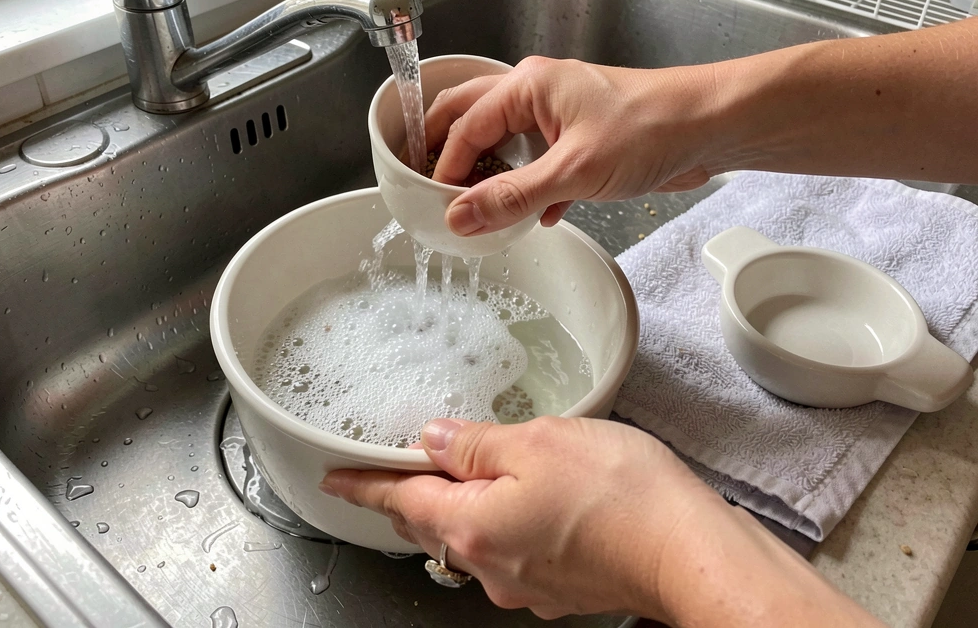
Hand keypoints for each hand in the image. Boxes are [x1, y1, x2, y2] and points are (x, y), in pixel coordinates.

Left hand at [321, 416, 725, 620]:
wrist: (689, 552)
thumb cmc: (620, 495)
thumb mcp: (538, 442)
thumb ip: (477, 443)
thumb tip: (435, 440)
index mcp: (472, 526)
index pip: (399, 500)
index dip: (363, 485)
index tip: (335, 479)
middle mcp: (491, 565)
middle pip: (431, 523)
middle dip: (409, 494)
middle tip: (396, 465)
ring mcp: (526, 582)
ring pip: (473, 537)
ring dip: (462, 505)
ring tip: (468, 469)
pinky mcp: (560, 585)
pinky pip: (512, 548)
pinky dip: (503, 520)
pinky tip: (525, 497)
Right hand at [424, 57, 720, 236]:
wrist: (710, 128)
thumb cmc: (650, 130)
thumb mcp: (572, 171)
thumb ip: (512, 196)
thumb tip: (459, 216)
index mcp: (527, 86)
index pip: (465, 126)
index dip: (444, 166)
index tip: (434, 203)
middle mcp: (537, 94)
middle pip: (473, 118)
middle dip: (450, 152)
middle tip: (429, 187)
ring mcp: (560, 116)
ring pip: (507, 143)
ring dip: (491, 174)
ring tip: (474, 207)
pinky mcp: (581, 140)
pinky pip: (540, 163)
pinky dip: (531, 188)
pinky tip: (536, 217)